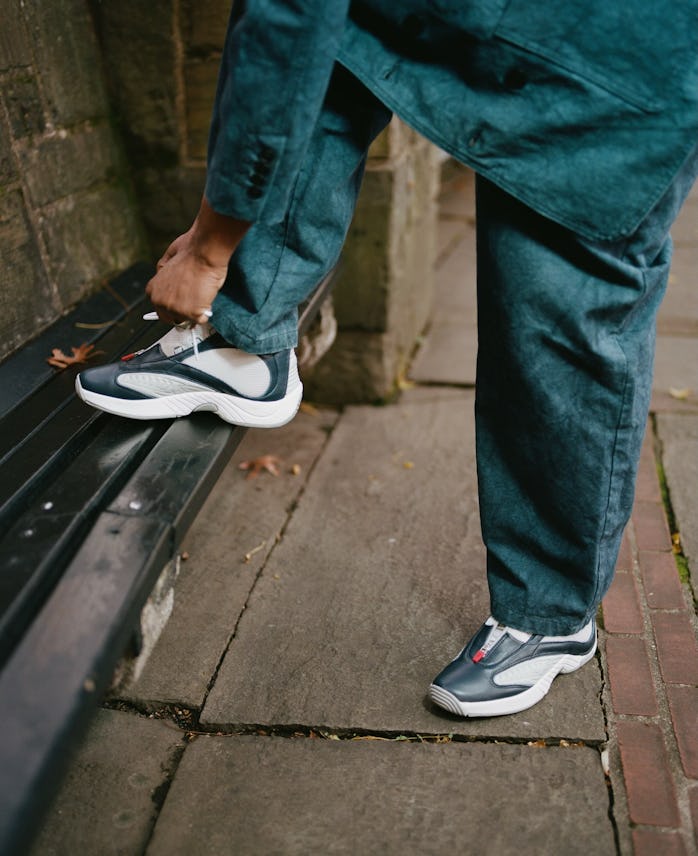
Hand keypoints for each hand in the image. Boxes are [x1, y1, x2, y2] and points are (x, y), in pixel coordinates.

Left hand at [146, 199, 249, 325]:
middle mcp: (159, 301)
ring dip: (196, 310)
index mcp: (152, 290)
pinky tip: (206, 297)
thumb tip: (168, 282)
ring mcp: (175, 309)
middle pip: (172, 318)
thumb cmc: (191, 251)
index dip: (175, 307)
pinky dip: (206, 311)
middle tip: (195, 301)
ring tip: (201, 293)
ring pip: (187, 320)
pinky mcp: (190, 313)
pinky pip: (201, 319)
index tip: (183, 305)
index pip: (161, 310)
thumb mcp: (167, 260)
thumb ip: (164, 275)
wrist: (203, 251)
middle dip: (184, 312)